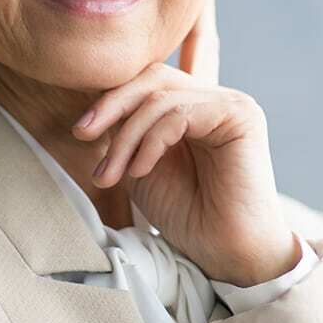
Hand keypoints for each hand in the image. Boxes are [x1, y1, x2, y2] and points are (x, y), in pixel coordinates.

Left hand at [71, 0, 298, 286]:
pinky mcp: (239, 113)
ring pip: (159, 95)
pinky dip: (150, 139)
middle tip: (83, 135)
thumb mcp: (143, 166)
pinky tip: (139, 169)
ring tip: (109, 173)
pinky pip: (179, 111)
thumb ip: (129, 131)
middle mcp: (213, 96)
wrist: (226, 253)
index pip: (159, 70)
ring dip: (125, 135)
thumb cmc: (187, 216)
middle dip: (110, 103)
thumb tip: (93, 107)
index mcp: (192, 107)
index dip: (133, 69)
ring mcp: (229, 102)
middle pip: (150, 77)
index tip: (97, 103)